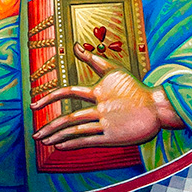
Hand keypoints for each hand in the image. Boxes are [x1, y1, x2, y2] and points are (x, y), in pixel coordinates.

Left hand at [31, 43, 182, 149]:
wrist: (157, 107)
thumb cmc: (135, 87)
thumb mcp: (113, 70)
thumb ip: (92, 58)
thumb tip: (75, 45)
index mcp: (98, 91)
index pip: (68, 91)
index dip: (49, 97)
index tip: (34, 105)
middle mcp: (100, 107)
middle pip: (68, 118)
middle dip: (49, 126)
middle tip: (35, 134)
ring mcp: (106, 123)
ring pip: (76, 131)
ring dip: (57, 137)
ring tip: (44, 141)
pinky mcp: (113, 137)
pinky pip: (88, 141)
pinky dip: (72, 144)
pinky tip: (60, 146)